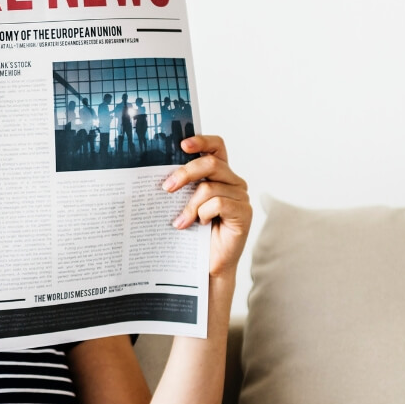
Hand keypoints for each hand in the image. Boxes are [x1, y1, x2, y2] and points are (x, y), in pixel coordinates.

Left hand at [162, 135, 252, 278]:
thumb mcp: (185, 203)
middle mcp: (233, 181)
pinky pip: (219, 203)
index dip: (202, 140)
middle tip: (166, 187)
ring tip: (180, 222)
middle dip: (185, 173)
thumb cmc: (195, 232)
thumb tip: (160, 174)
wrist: (207, 264)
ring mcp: (241, 196)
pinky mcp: (244, 213)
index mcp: (220, 173)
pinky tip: (199, 225)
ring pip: (210, 187)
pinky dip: (203, 214)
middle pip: (210, 163)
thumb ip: (182, 185)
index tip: (182, 144)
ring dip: (190, 206)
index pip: (216, 146)